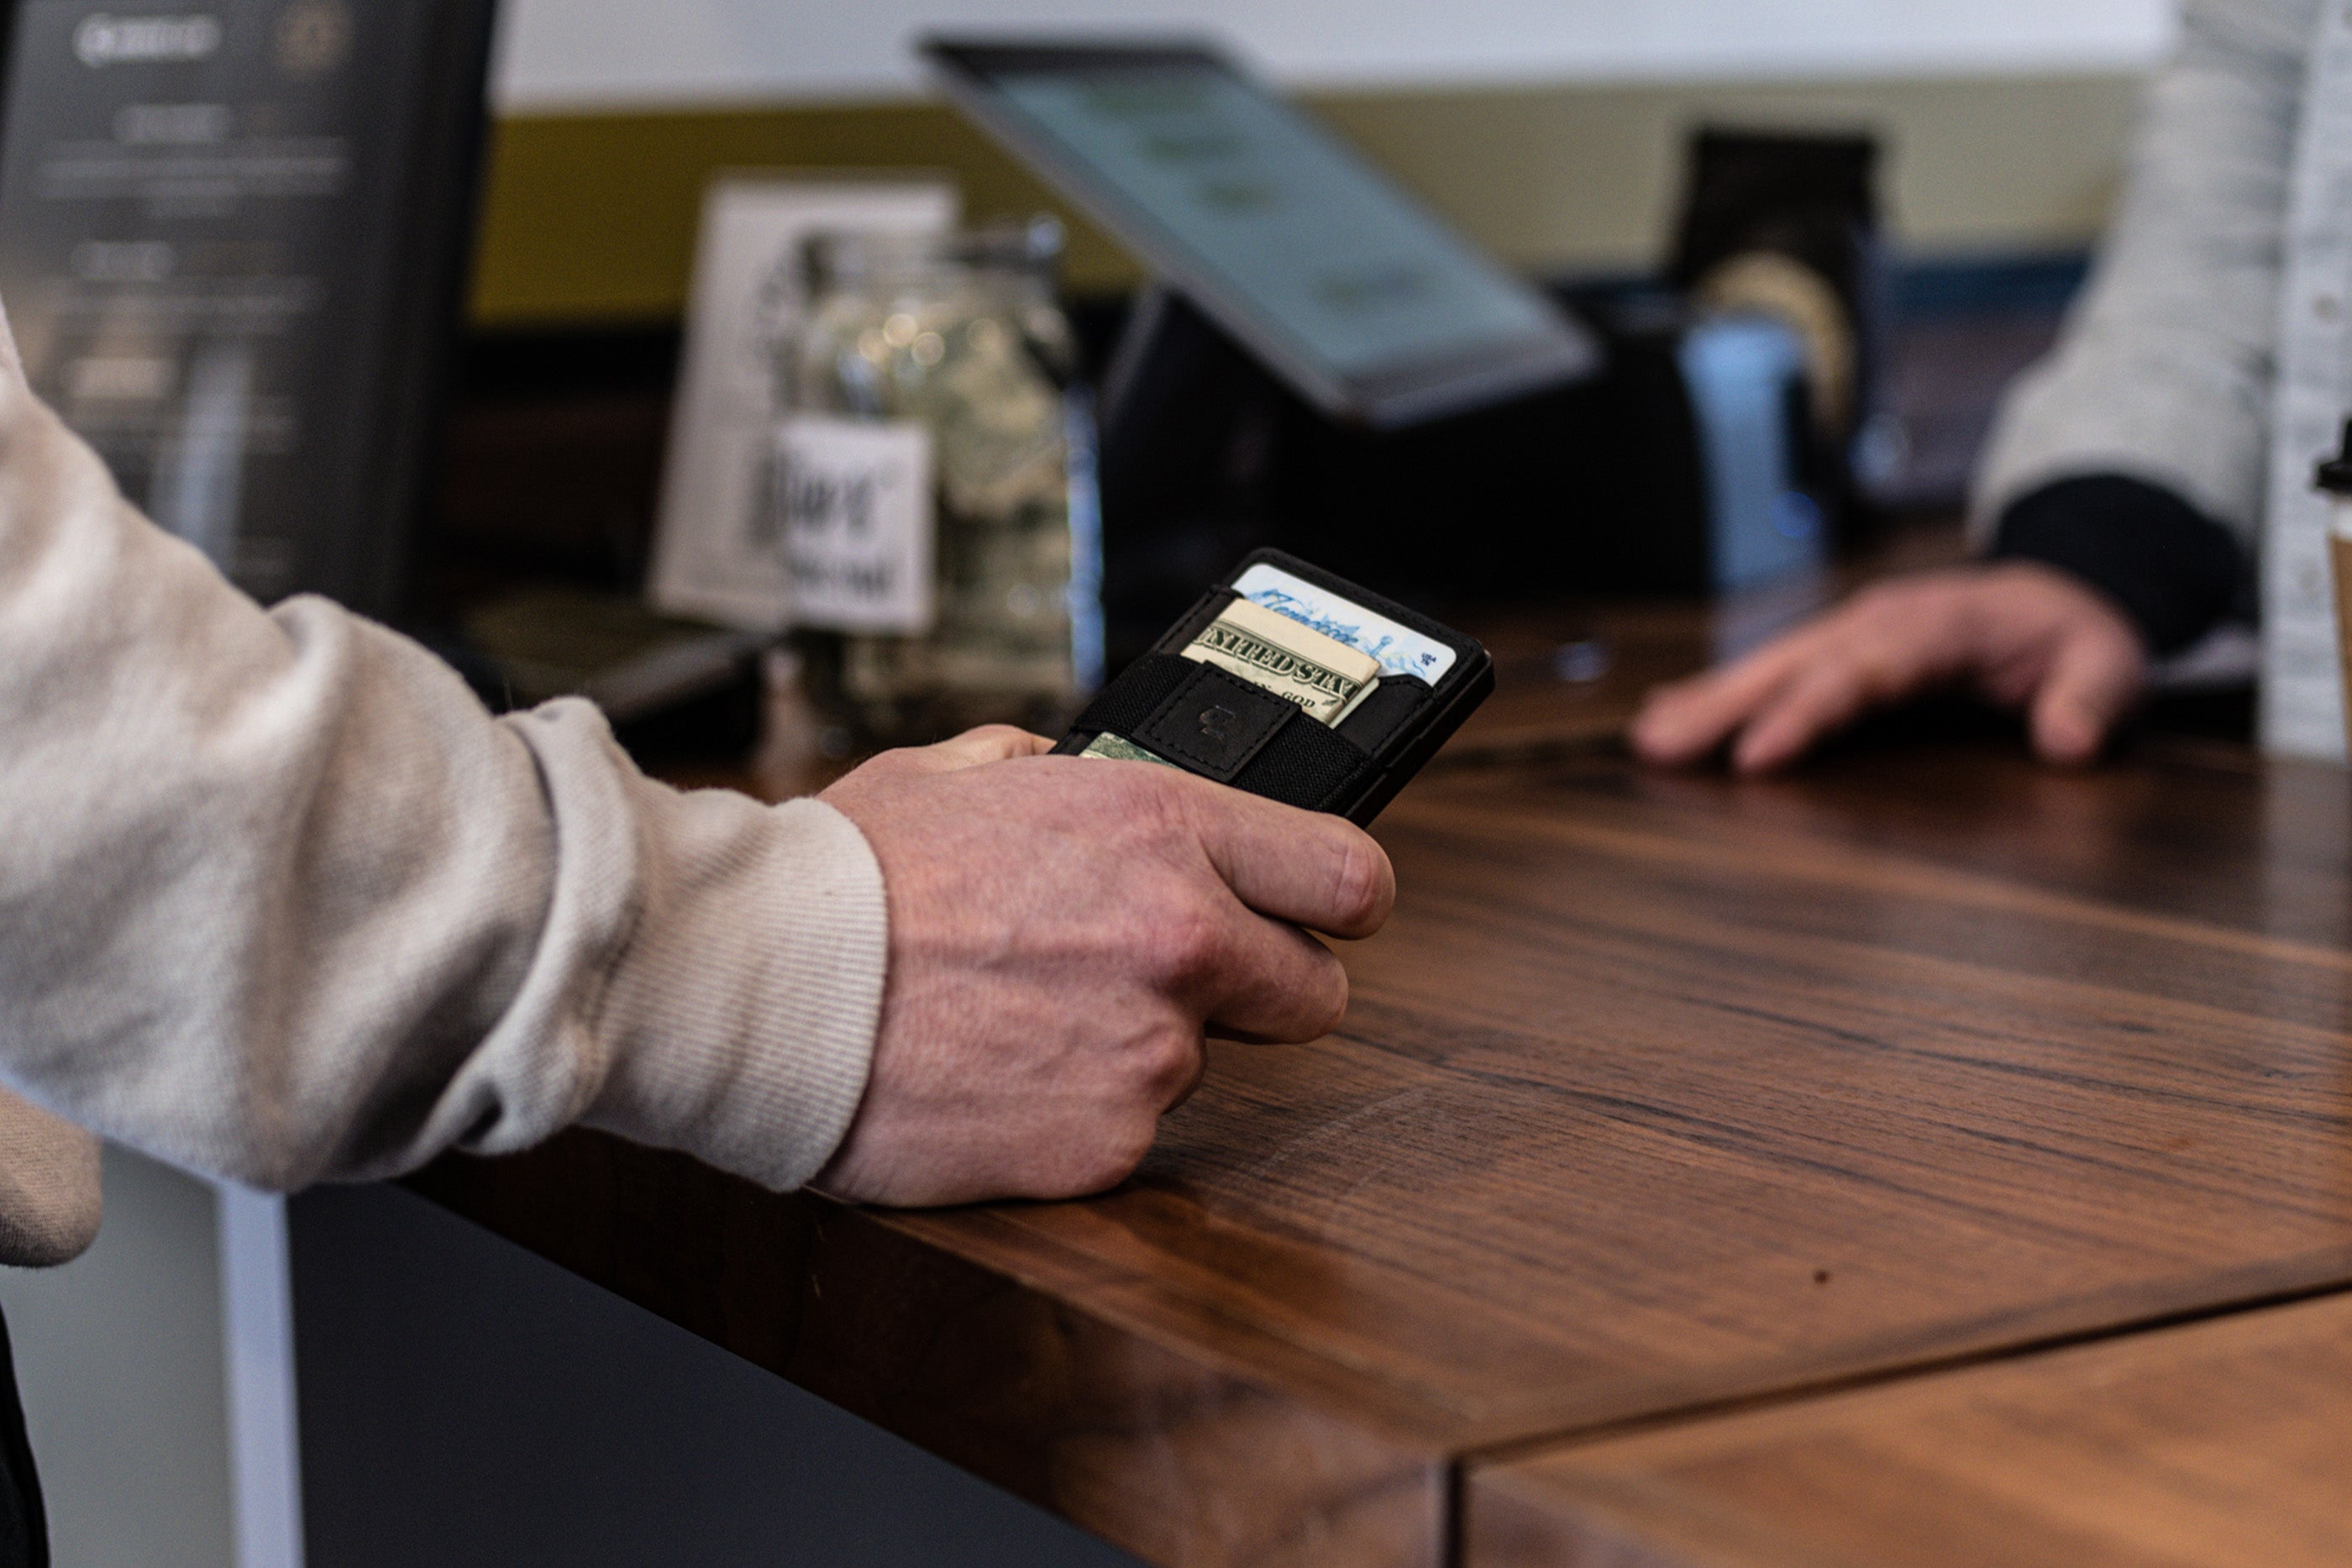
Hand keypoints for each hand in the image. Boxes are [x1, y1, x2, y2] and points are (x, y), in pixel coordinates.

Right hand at [814, 726, 1394, 1205]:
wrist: (756, 985)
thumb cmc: (843, 876)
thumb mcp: (955, 771)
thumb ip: (1050, 774)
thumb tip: (1076, 776)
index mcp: (1162, 827)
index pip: (1350, 876)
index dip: (1340, 901)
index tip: (1321, 914)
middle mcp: (1181, 937)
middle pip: (1316, 994)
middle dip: (1256, 989)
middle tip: (1163, 978)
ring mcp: (1150, 1050)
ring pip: (1197, 1064)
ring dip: (1133, 1048)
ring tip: (1020, 1018)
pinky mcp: (1106, 1143)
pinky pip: (1123, 1131)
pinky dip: (1072, 1113)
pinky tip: (995, 1074)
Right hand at [1631, 562, 2147, 773]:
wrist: (2062, 592)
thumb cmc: (2076, 637)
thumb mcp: (2110, 663)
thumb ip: (2093, 698)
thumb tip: (2068, 741)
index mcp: (1939, 625)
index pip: (1862, 670)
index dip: (1806, 712)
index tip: (1755, 755)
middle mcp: (1881, 620)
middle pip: (1793, 662)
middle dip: (1723, 704)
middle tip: (1659, 746)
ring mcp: (1854, 630)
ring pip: (1771, 663)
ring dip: (1708, 700)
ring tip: (1649, 738)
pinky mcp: (1840, 647)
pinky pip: (1776, 669)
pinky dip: (1722, 691)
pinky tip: (1673, 717)